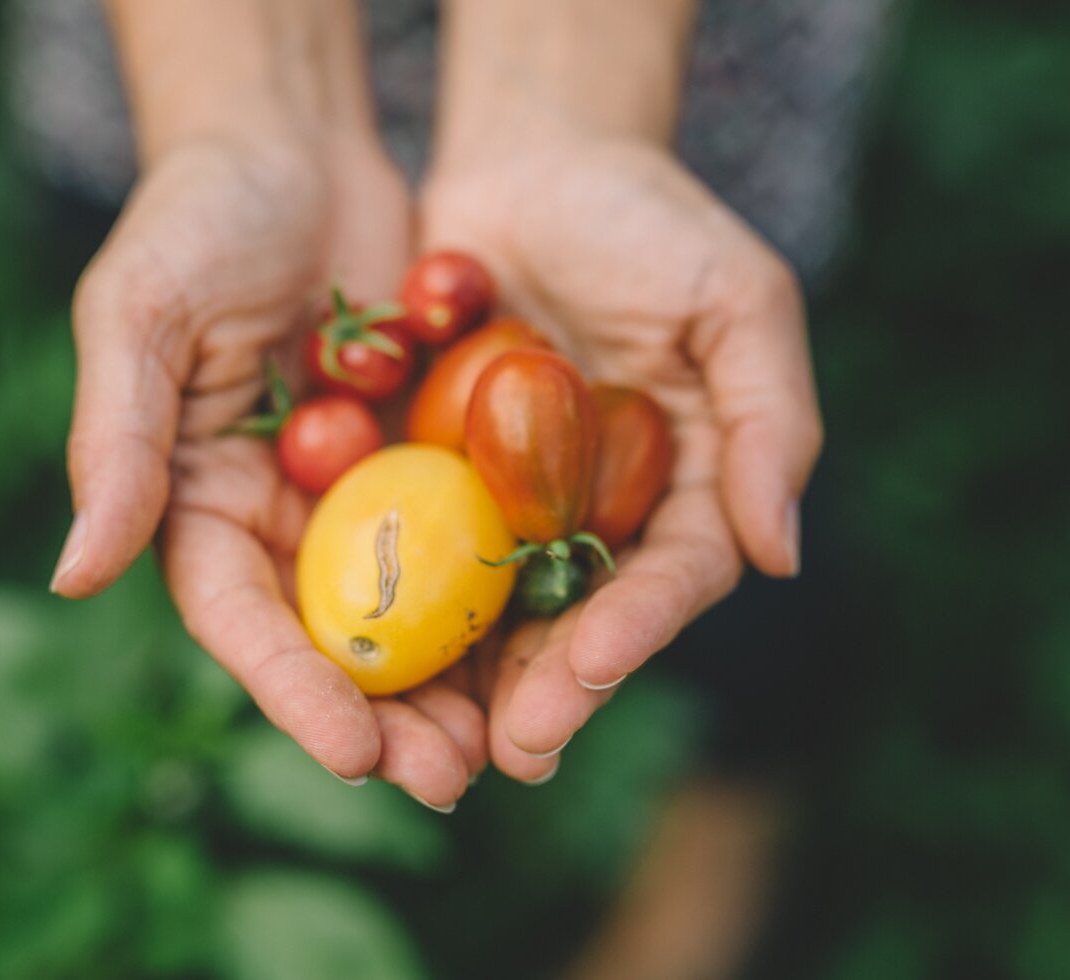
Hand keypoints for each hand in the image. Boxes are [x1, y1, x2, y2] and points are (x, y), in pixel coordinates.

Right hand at [51, 131, 485, 807]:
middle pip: (334, 637)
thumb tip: (74, 575)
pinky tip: (550, 635)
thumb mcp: (142, 317)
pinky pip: (467, 532)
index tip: (355, 752)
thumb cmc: (200, 219)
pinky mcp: (428, 456)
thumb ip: (115, 443)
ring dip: (454, 680)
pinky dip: (502, 589)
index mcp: (201, 502)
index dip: (295, 691)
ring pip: (409, 606)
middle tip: (449, 778)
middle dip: (387, 716)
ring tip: (508, 744)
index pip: (243, 619)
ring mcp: (361, 491)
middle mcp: (281, 514)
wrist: (296, 151)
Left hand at [421, 136, 822, 780]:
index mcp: (684, 489)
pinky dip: (397, 604)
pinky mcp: (441, 483)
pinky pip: (416, 552)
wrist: (535, 164)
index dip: (636, 627)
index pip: (671, 577)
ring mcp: (516, 507)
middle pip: (579, 620)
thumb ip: (771, 421)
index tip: (588, 666)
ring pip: (495, 613)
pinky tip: (366, 657)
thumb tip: (781, 555)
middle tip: (510, 753)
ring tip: (434, 745)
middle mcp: (602, 516)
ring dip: (468, 684)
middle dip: (549, 689)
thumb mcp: (736, 298)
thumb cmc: (649, 222)